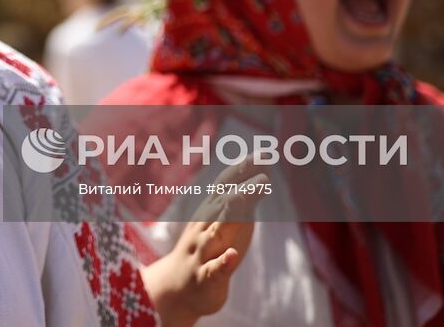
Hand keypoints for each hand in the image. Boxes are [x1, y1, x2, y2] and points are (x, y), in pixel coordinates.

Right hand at [140, 161, 267, 326]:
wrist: (177, 289)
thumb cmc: (208, 251)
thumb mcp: (225, 222)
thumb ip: (242, 200)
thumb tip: (263, 174)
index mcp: (211, 211)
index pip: (228, 185)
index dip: (245, 169)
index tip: (266, 153)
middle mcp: (205, 227)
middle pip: (223, 204)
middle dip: (243, 189)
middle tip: (264, 174)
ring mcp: (204, 252)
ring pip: (217, 232)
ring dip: (230, 216)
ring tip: (242, 200)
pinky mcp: (206, 278)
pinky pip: (214, 270)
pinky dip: (222, 262)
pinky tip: (232, 255)